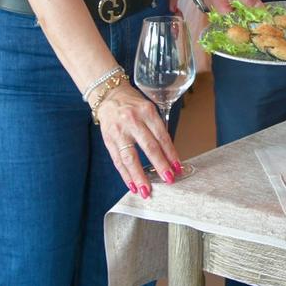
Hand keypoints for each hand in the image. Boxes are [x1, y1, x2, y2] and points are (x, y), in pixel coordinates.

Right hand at [97, 82, 182, 198]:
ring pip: (130, 157)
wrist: (109, 95)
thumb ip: (157, 128)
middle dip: (159, 165)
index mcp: (147, 112)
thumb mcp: (149, 109)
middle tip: (168, 179)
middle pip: (149, 147)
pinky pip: (118, 160)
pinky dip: (125, 175)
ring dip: (139, 176)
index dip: (171, 153)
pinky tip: (132, 185)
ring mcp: (119, 131)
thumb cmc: (133, 104)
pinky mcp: (108, 140)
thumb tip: (168, 154)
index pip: (162, 136)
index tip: (177, 167)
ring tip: (146, 190)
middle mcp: (132, 121)